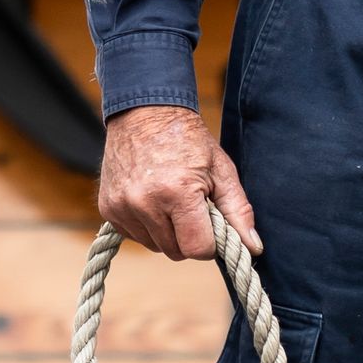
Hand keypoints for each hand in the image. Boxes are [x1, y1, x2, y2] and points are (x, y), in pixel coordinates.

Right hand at [98, 104, 261, 260]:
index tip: (210, 223)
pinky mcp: (108, 209)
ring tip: (170, 201)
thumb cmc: (188, 140)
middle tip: (190, 207)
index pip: (197, 249)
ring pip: (155, 246)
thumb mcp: (221, 170)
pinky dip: (146, 226)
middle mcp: (145, 203)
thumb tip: (254, 248)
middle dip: (188, 236)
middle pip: (176, 252)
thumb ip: (238, 211)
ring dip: (166, 233)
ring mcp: (122, 207)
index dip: (209, 241)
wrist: (144, 111)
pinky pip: (134, 236)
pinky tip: (151, 200)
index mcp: (178, 192)